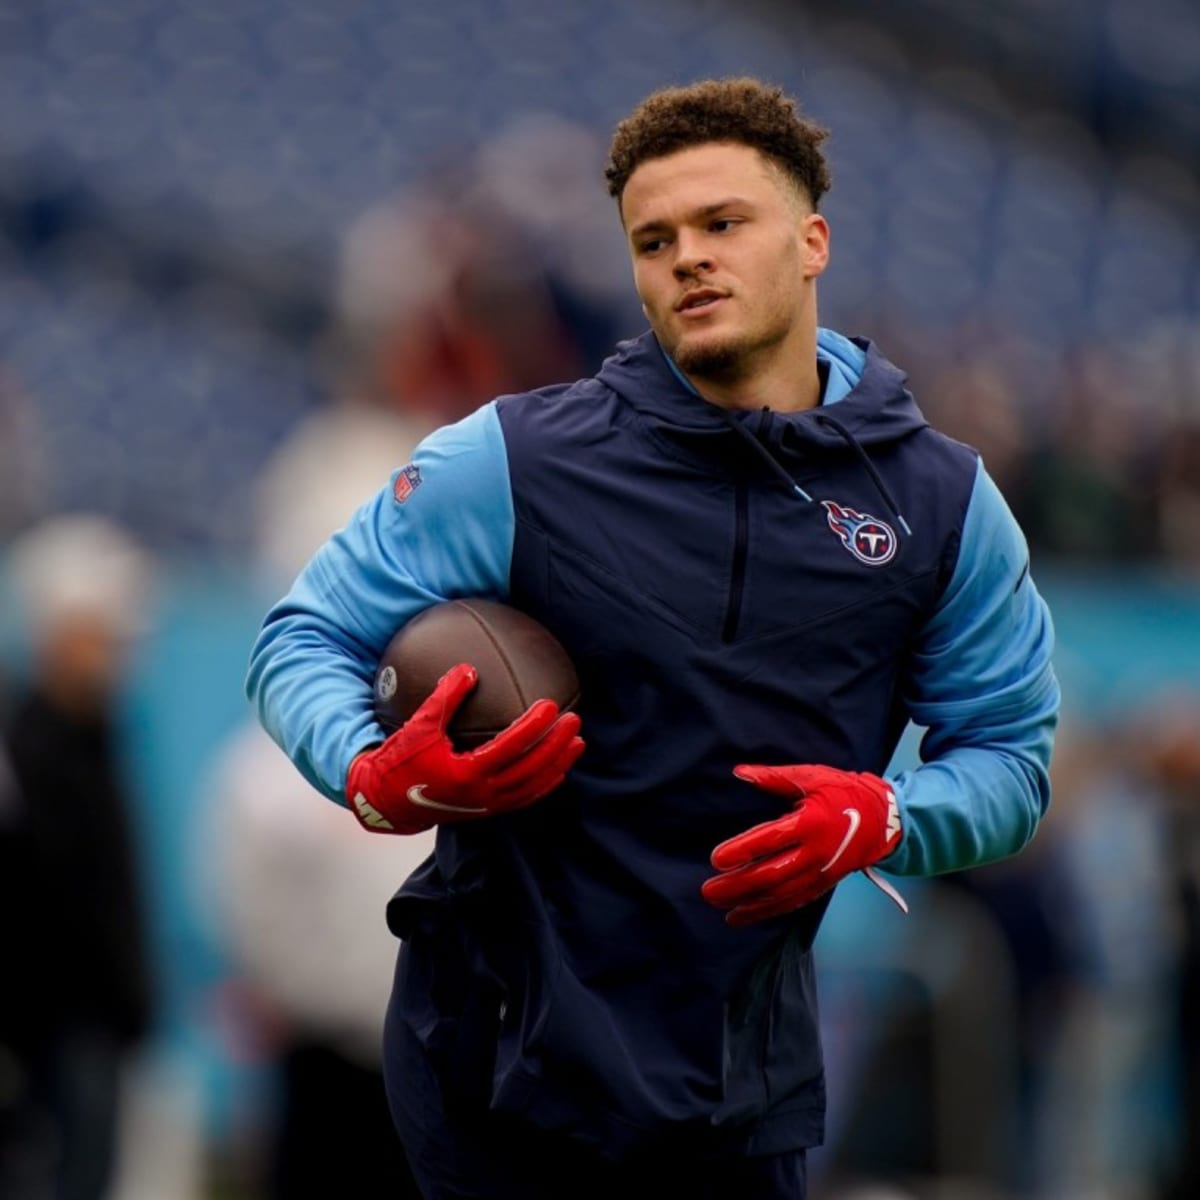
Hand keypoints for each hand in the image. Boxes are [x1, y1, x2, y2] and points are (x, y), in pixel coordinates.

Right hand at [346, 662, 584, 833]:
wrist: (387, 802)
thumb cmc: (401, 760)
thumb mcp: (418, 726)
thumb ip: (444, 698)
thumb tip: (469, 669)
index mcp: (467, 773)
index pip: (511, 746)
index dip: (534, 726)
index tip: (551, 705)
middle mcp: (482, 793)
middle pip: (531, 769)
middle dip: (556, 745)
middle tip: (574, 720)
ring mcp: (487, 806)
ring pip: (533, 787)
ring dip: (557, 764)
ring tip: (577, 743)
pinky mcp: (487, 811)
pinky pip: (524, 798)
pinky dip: (544, 783)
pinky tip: (557, 768)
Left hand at [701, 764, 904, 925]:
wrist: (884, 820)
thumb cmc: (843, 792)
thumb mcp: (811, 777)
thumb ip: (774, 777)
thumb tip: (740, 773)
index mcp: (810, 822)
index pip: (770, 840)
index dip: (742, 850)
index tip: (716, 859)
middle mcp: (815, 852)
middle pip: (771, 875)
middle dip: (738, 885)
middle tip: (708, 891)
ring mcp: (820, 872)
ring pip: (780, 894)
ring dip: (749, 904)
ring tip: (721, 908)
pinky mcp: (823, 884)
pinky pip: (793, 902)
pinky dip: (768, 911)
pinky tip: (745, 916)